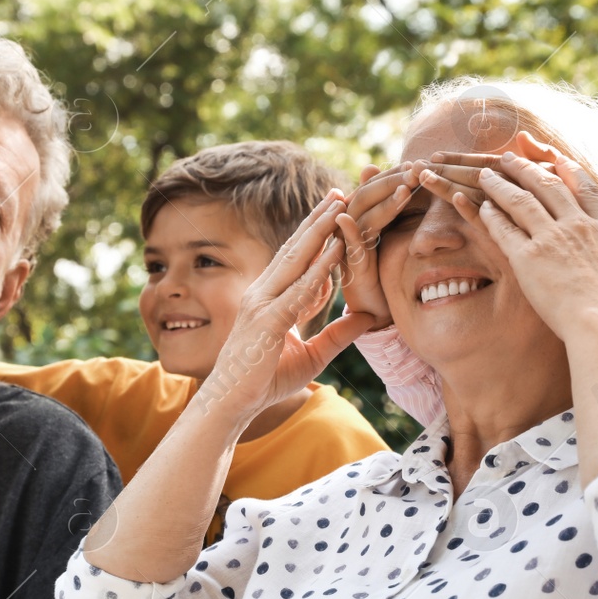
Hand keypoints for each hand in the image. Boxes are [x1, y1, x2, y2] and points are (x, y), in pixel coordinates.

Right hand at [200, 192, 374, 421]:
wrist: (230, 405)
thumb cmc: (262, 382)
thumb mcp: (312, 356)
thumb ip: (337, 336)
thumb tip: (367, 319)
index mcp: (271, 299)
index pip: (299, 262)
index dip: (319, 237)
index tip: (338, 213)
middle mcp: (264, 293)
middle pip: (296, 249)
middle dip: (319, 220)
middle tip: (340, 193)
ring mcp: (263, 303)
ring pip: (296, 259)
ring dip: (320, 231)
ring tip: (340, 206)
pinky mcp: (267, 320)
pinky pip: (299, 289)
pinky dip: (319, 268)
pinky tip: (336, 249)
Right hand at [335, 163, 417, 329]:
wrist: (377, 307)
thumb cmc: (388, 269)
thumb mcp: (396, 235)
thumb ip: (398, 209)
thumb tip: (408, 184)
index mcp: (364, 215)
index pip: (377, 186)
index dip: (395, 173)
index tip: (418, 163)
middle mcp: (352, 225)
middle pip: (368, 194)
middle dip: (392, 180)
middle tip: (417, 169)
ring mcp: (350, 244)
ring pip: (362, 216)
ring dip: (383, 202)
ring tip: (406, 189)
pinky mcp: (351, 265)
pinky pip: (348, 246)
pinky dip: (348, 231)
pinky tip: (349, 220)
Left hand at [450, 148, 597, 338]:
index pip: (586, 188)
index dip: (569, 170)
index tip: (557, 159)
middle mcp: (577, 226)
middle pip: (548, 186)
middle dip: (526, 169)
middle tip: (509, 158)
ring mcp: (552, 239)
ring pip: (521, 200)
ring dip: (501, 185)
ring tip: (486, 174)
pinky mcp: (528, 257)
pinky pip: (504, 228)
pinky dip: (492, 215)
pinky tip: (482, 207)